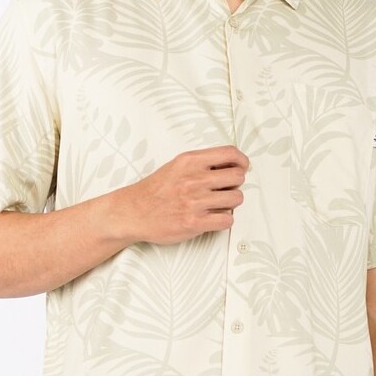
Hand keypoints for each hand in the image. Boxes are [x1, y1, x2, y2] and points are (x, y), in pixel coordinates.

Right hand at [116, 145, 248, 245]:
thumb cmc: (156, 190)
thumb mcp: (177, 165)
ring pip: (236, 199)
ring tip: (218, 204)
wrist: (133, 212)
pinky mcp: (194, 222)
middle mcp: (194, 179)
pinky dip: (224, 220)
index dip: (242, 161)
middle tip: (226, 189)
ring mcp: (195, 201)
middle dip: (235, 184)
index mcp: (190, 161)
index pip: (231, 153)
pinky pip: (227, 220)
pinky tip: (213, 218)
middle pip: (238, 177)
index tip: (242, 168)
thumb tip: (231, 164)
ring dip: (231, 203)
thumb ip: (202, 163)